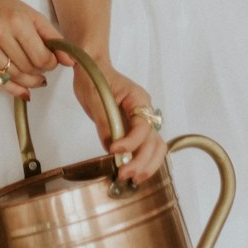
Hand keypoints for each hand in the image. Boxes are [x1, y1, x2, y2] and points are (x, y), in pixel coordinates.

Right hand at [0, 0, 62, 100]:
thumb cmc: (4, 7)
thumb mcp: (32, 15)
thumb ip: (53, 37)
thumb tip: (70, 61)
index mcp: (17, 21)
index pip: (41, 57)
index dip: (50, 64)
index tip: (51, 62)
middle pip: (27, 68)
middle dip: (40, 72)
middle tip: (43, 69)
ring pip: (12, 76)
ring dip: (28, 81)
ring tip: (34, 78)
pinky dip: (12, 88)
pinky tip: (23, 89)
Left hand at [71, 57, 167, 184]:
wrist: (92, 68)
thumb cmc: (94, 77)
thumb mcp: (95, 98)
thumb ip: (105, 122)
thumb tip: (110, 147)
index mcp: (139, 99)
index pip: (143, 126)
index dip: (131, 141)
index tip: (113, 149)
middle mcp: (144, 112)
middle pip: (154, 141)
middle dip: (142, 161)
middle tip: (124, 174)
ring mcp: (141, 122)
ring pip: (155, 147)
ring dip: (147, 165)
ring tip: (132, 178)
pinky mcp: (133, 130)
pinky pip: (144, 148)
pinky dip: (142, 162)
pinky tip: (132, 172)